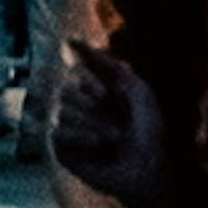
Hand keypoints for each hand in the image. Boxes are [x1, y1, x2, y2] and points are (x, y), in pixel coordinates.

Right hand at [46, 43, 150, 199]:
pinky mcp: (64, 149)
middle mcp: (82, 107)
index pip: (78, 72)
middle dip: (93, 105)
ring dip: (93, 123)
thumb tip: (73, 38)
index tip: (106, 94)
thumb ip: (109, 64)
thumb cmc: (149, 131)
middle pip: (68, 89)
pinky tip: (97, 146)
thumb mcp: (137, 90)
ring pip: (63, 109)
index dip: (92, 83)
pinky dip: (82, 137)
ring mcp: (72, 128)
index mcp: (98, 90)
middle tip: (116, 123)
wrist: (147, 169)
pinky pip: (58, 131)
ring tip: (112, 139)